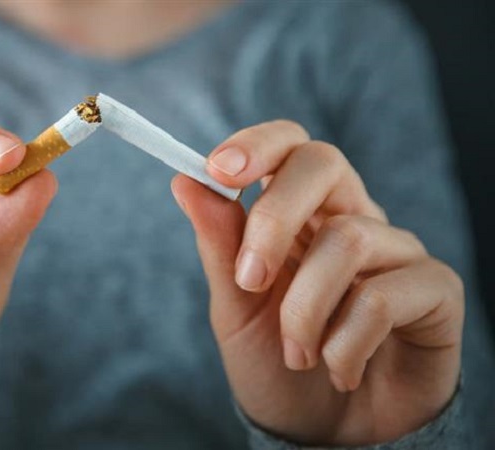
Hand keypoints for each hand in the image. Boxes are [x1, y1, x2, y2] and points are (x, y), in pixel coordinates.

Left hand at [171, 120, 462, 445]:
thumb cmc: (277, 365)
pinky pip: (383, 296)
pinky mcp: (435, 292)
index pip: (289, 146)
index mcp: (300, 215)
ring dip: (304, 310)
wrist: (322, 434)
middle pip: (323, 163)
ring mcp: (396, 253)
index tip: (217, 170)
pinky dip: (344, 343)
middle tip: (250, 282)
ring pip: (346, 239)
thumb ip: (219, 246)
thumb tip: (184, 181)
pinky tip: (338, 369)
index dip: (257, 144)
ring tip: (297, 355)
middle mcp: (351, 220)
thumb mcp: (235, 308)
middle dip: (272, 219)